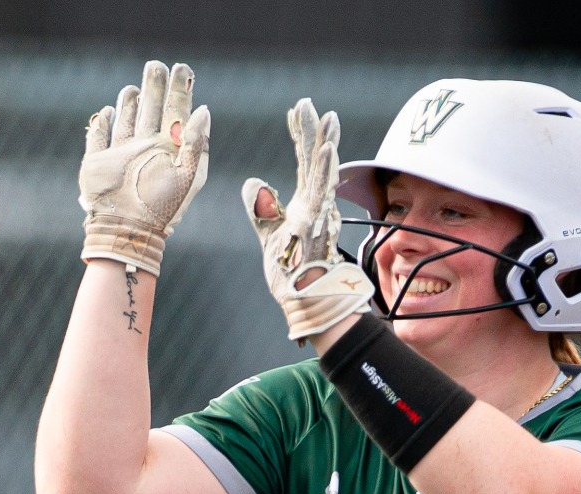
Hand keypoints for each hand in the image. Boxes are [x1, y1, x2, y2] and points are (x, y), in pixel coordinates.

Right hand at [77, 61, 211, 276]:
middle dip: (154, 87)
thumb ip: (196, 143)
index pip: (176, 111)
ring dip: (129, 103)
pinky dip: (102, 124)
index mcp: (168, 149)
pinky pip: (99, 138)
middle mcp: (145, 148)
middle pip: (151, 110)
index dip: (180, 90)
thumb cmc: (162, 209)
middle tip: (156, 65)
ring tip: (133, 87)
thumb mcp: (188, 175)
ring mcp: (121, 155)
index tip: (182, 68)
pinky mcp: (98, 163)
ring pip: (126, 121)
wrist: (127, 232)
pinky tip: (108, 111)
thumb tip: (204, 111)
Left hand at [242, 99, 373, 344]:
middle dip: (313, 131)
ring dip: (325, 147)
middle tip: (308, 103)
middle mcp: (315, 205)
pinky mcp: (317, 228)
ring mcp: (319, 216)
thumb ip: (263, 210)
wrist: (305, 302)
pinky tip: (327, 153)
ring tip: (327, 119)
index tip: (297, 109)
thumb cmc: (291, 274)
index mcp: (305, 203)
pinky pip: (322, 197)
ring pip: (324, 175)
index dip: (301, 135)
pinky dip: (325, 174)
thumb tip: (253, 184)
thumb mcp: (270, 237)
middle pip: (315, 161)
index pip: (304, 162)